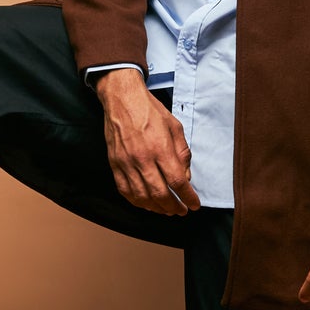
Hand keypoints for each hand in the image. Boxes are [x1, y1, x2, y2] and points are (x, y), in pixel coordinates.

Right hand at [93, 68, 200, 215]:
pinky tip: (146, 203)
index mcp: (160, 148)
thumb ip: (182, 153)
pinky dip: (137, 201)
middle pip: (160, 193)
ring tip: (166, 210)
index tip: (194, 205)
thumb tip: (186, 176)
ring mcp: (126, 163)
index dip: (188, 197)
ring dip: (156, 208)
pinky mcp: (115, 164)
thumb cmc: (149, 110)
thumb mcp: (175, 126)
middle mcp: (142, 158)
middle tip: (181, 210)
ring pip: (142, 196)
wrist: (122, 99)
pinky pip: (125, 190)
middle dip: (173, 207)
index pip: (177, 181)